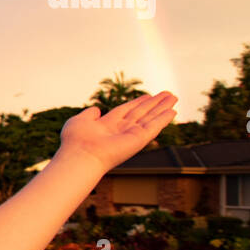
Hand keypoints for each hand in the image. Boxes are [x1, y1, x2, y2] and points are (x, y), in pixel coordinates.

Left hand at [58, 92, 177, 172]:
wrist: (80, 156)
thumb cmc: (76, 141)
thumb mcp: (80, 121)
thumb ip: (89, 114)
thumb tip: (96, 109)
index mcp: (107, 126)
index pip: (126, 111)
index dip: (138, 103)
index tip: (148, 96)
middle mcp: (121, 131)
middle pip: (142, 113)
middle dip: (155, 103)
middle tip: (168, 93)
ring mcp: (131, 135)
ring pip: (150, 118)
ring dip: (163, 108)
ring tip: (174, 97)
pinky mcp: (139, 140)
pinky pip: (154, 127)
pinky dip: (163, 119)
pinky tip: (173, 111)